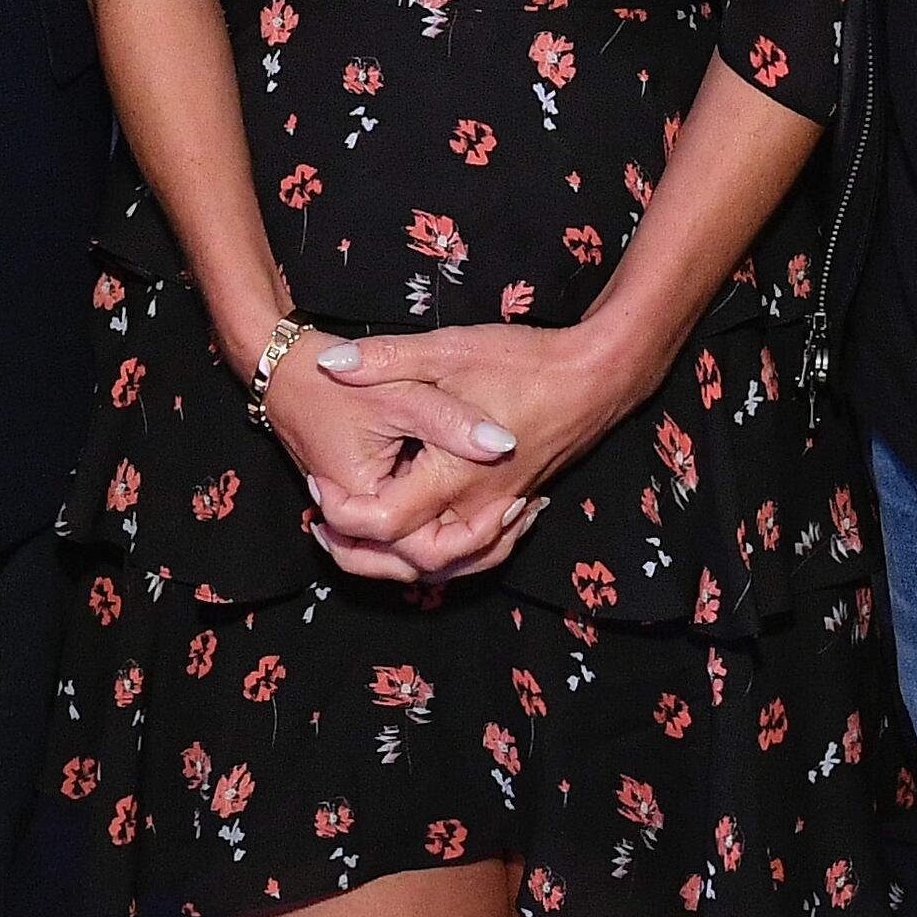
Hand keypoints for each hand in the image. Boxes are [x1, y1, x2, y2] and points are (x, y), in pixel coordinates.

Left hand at [305, 323, 648, 580]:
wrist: (597, 376)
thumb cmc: (523, 362)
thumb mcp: (446, 351)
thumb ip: (385, 360)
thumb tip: (328, 367)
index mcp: (452, 474)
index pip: (385, 522)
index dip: (343, 513)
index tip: (318, 486)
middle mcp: (477, 505)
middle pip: (415, 561)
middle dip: (366, 555)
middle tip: (328, 528)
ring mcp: (501, 510)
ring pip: (450, 565)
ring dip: (403, 562)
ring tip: (363, 538)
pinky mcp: (517, 503)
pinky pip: (478, 552)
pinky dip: (449, 556)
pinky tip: (427, 533)